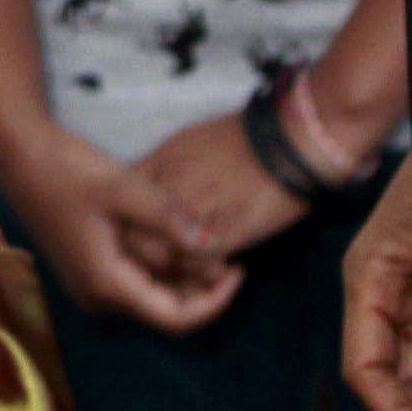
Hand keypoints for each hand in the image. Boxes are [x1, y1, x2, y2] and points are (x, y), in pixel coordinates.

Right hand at [0, 117, 238, 333]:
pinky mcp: (89, 269)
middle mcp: (99, 297)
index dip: (215, 303)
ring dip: (184, 276)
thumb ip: (169, 218)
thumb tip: (214, 245)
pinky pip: (137, 280)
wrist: (18, 156)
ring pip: (153, 296)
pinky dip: (164, 265)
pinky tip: (178, 234)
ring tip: (208, 238)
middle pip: (166, 311)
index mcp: (108, 284)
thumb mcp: (123, 188)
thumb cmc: (66, 169)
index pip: (176, 318)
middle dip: (203, 288)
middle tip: (229, 250)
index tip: (240, 270)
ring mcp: (92, 285)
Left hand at [131, 108, 307, 264]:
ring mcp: (195, 211)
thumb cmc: (246, 138)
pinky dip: (207, 274)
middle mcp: (170, 188)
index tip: (149, 239)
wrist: (290, 137)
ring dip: (178, 271)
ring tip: (198, 270)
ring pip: (162, 258)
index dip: (130, 230)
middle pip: (134, 238)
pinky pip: (199, 266)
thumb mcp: (189, 141)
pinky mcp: (224, 232)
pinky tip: (224, 267)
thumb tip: (152, 192)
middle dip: (148, 259)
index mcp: (160, 163)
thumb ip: (164, 169)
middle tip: (172, 264)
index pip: (121, 208)